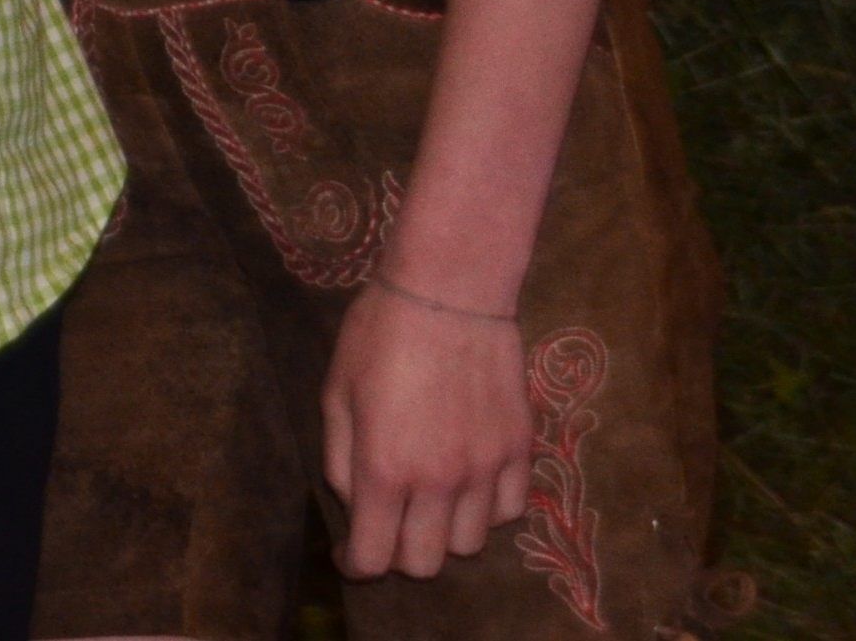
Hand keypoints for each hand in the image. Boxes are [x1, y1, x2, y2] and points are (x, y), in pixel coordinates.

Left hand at [324, 279, 533, 578]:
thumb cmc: (378, 333)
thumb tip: (355, 502)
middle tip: (388, 524)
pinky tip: (468, 482)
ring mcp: (486, 469)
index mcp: (385, 468)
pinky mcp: (520, 452)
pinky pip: (508, 512)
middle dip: (399, 553)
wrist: (449, 291)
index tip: (349, 556)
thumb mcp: (336, 391)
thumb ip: (340, 457)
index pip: (374, 556)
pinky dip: (485, 510)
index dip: (356, 565)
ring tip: (429, 500)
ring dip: (444, 533)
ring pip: (470, 544)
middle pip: (425, 562)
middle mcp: (439, 481)